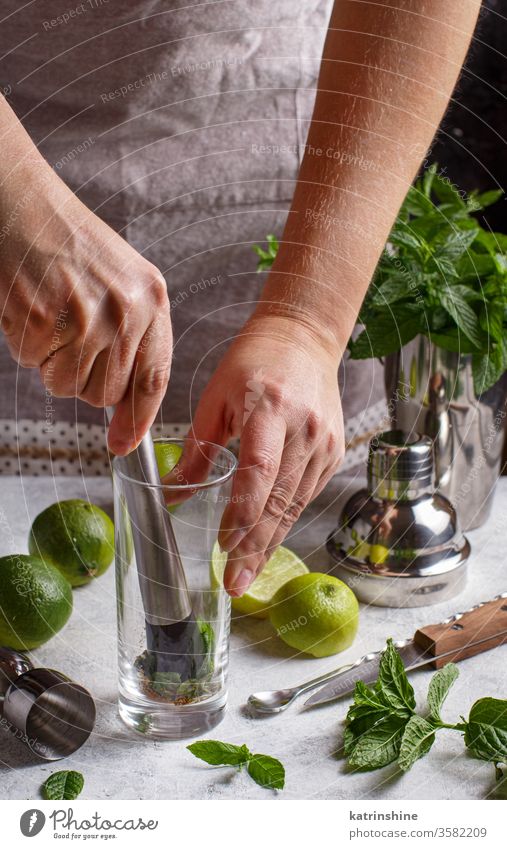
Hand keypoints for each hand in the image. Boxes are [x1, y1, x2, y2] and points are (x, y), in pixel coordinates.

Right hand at [0, 158, 170, 453]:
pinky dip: (28, 346)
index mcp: (152, 299)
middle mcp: (124, 310)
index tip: (124, 445)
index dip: (138, 418)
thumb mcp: (124, 284)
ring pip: (67, 387)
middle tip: (72, 339)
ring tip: (53, 318)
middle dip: (85, 380)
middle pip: (105, 393)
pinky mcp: (41, 319)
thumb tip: (125, 416)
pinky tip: (32, 310)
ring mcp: (83, 316)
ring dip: (54, 365)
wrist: (23, 205)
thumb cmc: (73, 246)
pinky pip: (34, 365)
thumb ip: (134, 342)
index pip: (153, 378)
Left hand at [187, 313, 344, 595]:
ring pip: (295, 504)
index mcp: (269, 407)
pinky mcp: (333, 452)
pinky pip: (306, 495)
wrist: (303, 339)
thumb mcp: (216, 399)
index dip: (242, 510)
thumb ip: (197, 449)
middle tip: (233, 582)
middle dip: (254, 545)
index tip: (223, 543)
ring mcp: (324, 442)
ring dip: (269, 542)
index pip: (260, 468)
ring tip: (245, 575)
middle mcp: (303, 428)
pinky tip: (265, 544)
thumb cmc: (252, 363)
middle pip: (279, 497)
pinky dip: (284, 521)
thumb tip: (171, 495)